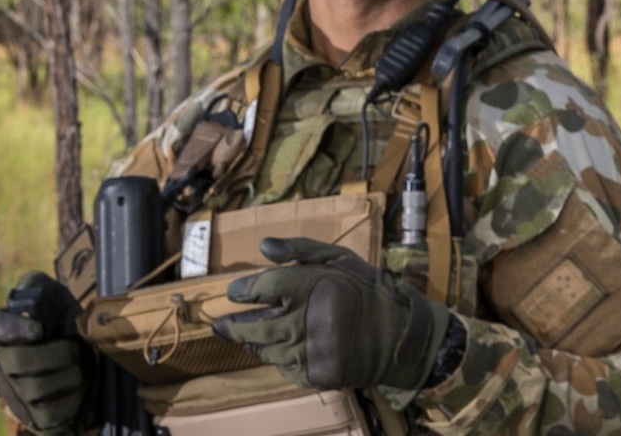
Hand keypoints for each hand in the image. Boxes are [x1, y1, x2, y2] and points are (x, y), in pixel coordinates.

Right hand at [0, 272, 92, 434]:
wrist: (80, 355)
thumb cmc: (62, 322)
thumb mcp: (52, 296)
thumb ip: (38, 288)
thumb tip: (31, 291)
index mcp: (3, 330)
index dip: (13, 328)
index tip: (37, 330)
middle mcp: (1, 363)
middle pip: (19, 363)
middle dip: (55, 354)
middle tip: (74, 349)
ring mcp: (14, 393)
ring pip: (35, 390)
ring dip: (67, 376)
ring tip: (77, 367)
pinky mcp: (33, 416)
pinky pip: (48, 416)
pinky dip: (70, 401)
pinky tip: (78, 389)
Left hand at [214, 237, 448, 392]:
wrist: (400, 333)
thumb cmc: (368, 289)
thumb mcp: (340, 258)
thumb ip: (301, 250)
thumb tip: (263, 246)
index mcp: (313, 286)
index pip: (262, 287)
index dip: (244, 289)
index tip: (235, 292)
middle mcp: (307, 319)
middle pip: (254, 327)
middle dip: (233, 326)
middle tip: (220, 325)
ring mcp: (311, 350)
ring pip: (266, 349)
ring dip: (252, 343)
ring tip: (245, 338)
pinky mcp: (316, 373)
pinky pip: (284, 367)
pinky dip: (277, 358)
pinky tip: (277, 350)